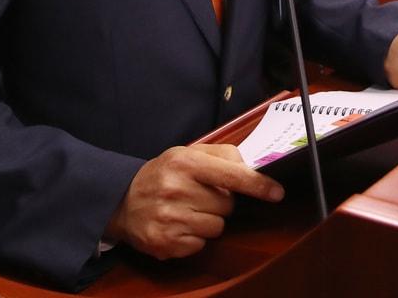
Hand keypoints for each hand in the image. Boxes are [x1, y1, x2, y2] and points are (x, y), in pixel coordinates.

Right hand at [107, 143, 282, 259]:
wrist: (121, 200)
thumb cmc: (162, 175)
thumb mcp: (187, 153)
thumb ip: (222, 154)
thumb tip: (250, 166)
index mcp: (185, 163)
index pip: (232, 175)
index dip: (258, 184)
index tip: (277, 192)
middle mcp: (176, 190)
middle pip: (227, 205)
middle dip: (220, 202)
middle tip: (198, 195)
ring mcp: (170, 218)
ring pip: (217, 227)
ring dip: (208, 220)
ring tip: (187, 210)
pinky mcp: (165, 242)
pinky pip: (201, 244)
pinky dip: (194, 237)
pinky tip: (178, 224)